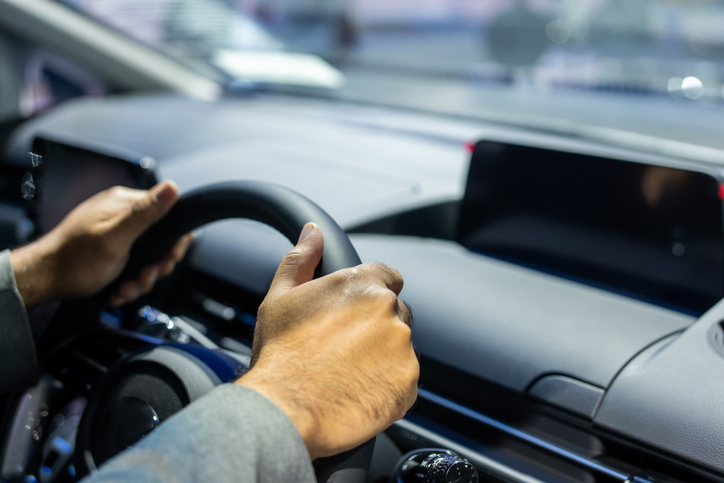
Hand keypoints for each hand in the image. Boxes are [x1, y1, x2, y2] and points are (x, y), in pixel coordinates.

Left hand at [10, 181, 192, 307]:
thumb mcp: (114, 238)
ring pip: (148, 258)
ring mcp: (116, 233)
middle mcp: (121, 215)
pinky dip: (129, 281)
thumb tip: (171, 188)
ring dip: (140, 279)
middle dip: (154, 266)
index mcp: (123, 204)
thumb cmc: (73, 261)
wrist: (44, 281)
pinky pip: (133, 265)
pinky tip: (118, 288)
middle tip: (142, 277)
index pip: (168, 214)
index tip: (166, 259)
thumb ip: (144, 214)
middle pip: (160, 241)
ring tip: (125, 287)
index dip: (173, 241)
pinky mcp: (111, 250)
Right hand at [236, 223, 418, 459]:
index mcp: (362, 284)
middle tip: (343, 348)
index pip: (388, 276)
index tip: (357, 312)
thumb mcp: (281, 297)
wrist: (285, 409)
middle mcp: (389, 311)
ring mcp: (403, 348)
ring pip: (399, 346)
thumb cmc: (279, 353)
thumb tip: (313, 231)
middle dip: (376, 326)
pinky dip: (387, 385)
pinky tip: (357, 391)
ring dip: (382, 356)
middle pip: (394, 313)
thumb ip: (301, 258)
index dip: (372, 293)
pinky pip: (404, 379)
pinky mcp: (409, 382)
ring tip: (347, 373)